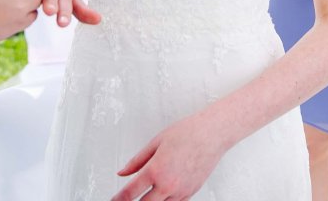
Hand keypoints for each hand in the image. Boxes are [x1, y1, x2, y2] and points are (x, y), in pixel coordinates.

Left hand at [112, 112, 229, 200]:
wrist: (212, 134)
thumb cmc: (187, 133)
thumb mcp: (155, 143)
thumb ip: (136, 161)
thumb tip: (123, 172)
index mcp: (156, 170)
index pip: (130, 193)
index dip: (118, 199)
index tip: (114, 200)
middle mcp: (168, 184)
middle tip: (126, 200)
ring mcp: (181, 191)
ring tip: (145, 196)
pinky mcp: (191, 192)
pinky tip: (161, 196)